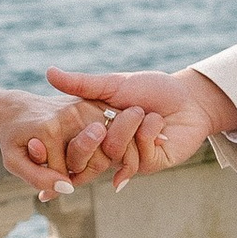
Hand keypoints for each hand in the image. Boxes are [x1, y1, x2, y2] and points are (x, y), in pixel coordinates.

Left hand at [0, 96, 113, 201]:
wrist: (17, 109)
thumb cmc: (14, 138)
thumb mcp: (13, 161)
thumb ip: (37, 178)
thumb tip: (68, 188)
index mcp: (51, 130)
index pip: (66, 174)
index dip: (56, 181)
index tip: (42, 171)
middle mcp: (73, 116)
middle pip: (96, 164)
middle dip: (79, 171)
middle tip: (59, 164)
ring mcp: (88, 109)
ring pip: (107, 154)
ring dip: (91, 161)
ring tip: (69, 155)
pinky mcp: (97, 107)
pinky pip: (111, 141)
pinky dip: (101, 151)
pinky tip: (83, 147)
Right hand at [43, 64, 236, 181]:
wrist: (188, 97)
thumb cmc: (151, 88)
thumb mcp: (113, 84)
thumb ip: (81, 84)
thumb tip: (48, 72)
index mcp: (95, 131)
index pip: (69, 146)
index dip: (62, 144)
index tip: (56, 135)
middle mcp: (107, 149)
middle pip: (87, 154)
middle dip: (104, 130)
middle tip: (122, 113)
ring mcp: (128, 159)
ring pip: (114, 152)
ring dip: (130, 125)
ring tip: (144, 111)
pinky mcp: (150, 165)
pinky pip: (138, 156)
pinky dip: (148, 132)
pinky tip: (158, 123)